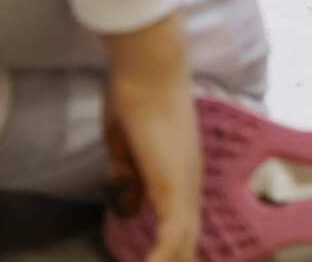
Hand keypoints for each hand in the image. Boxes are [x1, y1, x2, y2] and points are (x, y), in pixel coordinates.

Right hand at [102, 14, 200, 261]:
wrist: (147, 69)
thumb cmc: (132, 95)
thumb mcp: (122, 146)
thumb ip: (126, 176)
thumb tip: (129, 212)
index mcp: (179, 173)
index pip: (181, 223)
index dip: (170, 249)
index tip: (156, 259)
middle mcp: (190, 183)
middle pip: (187, 242)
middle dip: (173, 260)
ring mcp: (186, 187)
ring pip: (184, 246)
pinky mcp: (175, 189)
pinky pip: (173, 239)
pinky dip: (163, 261)